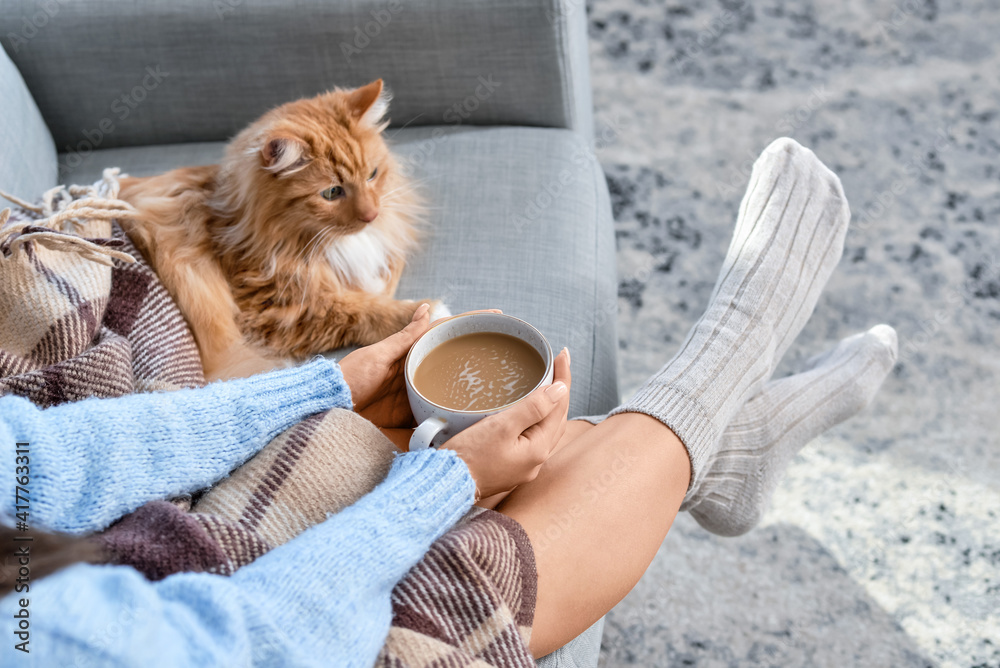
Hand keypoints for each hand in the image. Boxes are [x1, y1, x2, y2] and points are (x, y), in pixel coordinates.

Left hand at [339, 305, 500, 428]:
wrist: (326, 412)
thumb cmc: (348, 380)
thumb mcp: (378, 355)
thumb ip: (405, 337)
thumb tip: (427, 308)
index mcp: (411, 355)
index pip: (446, 336)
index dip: (471, 326)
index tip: (498, 318)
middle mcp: (418, 377)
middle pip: (455, 366)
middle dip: (480, 360)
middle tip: (510, 354)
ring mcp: (416, 400)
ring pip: (451, 394)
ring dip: (473, 393)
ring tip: (504, 389)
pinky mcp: (411, 423)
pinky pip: (438, 421)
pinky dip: (456, 423)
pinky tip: (477, 422)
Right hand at [440, 348, 570, 498]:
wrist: (446, 485)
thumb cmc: (470, 456)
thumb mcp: (502, 427)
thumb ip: (533, 408)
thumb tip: (560, 390)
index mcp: (539, 449)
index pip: (560, 406)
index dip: (563, 378)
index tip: (563, 354)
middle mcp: (536, 460)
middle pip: (556, 418)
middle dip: (559, 390)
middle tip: (556, 364)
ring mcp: (523, 466)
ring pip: (544, 429)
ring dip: (549, 406)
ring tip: (547, 383)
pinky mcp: (509, 467)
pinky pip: (531, 438)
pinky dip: (534, 419)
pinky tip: (527, 412)